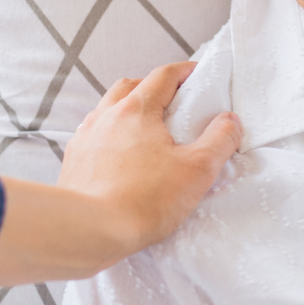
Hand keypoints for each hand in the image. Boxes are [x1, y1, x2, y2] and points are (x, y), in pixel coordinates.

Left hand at [0, 62, 240, 285]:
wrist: (87, 232)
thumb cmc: (144, 200)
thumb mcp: (198, 170)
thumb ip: (220, 139)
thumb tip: (230, 120)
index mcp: (137, 109)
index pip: (163, 76)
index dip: (184, 71)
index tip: (198, 75)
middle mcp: (106, 116)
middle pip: (131, 86)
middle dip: (153, 87)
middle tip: (171, 103)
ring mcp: (85, 138)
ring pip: (107, 109)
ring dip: (127, 111)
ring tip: (144, 131)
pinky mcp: (73, 162)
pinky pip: (92, 136)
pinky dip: (109, 136)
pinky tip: (119, 157)